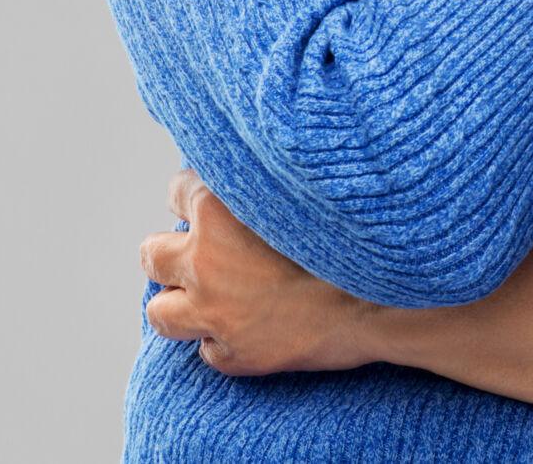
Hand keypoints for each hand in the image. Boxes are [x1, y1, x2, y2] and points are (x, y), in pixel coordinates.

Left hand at [141, 166, 380, 376]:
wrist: (380, 301)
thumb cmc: (346, 239)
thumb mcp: (299, 195)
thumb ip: (261, 189)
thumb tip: (247, 177)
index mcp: (217, 211)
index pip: (176, 193)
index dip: (195, 200)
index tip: (209, 207)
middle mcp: (205, 261)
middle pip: (151, 254)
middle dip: (171, 255)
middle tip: (200, 258)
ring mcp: (213, 313)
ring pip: (160, 312)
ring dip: (180, 305)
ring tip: (208, 300)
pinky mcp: (232, 355)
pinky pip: (208, 351)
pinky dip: (224, 341)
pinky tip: (252, 329)